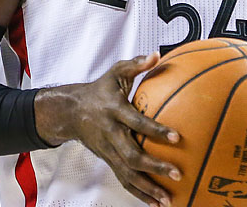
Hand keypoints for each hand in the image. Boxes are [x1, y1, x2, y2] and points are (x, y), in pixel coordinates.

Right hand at [34, 52, 180, 206]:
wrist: (70, 111)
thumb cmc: (100, 89)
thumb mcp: (115, 72)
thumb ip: (136, 64)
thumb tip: (158, 54)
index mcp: (114, 111)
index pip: (136, 122)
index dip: (155, 131)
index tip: (177, 138)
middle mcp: (110, 134)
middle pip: (132, 156)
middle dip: (154, 167)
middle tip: (176, 173)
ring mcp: (108, 151)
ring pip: (127, 174)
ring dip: (148, 189)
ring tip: (169, 200)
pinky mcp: (108, 161)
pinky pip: (124, 180)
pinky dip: (139, 194)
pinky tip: (156, 203)